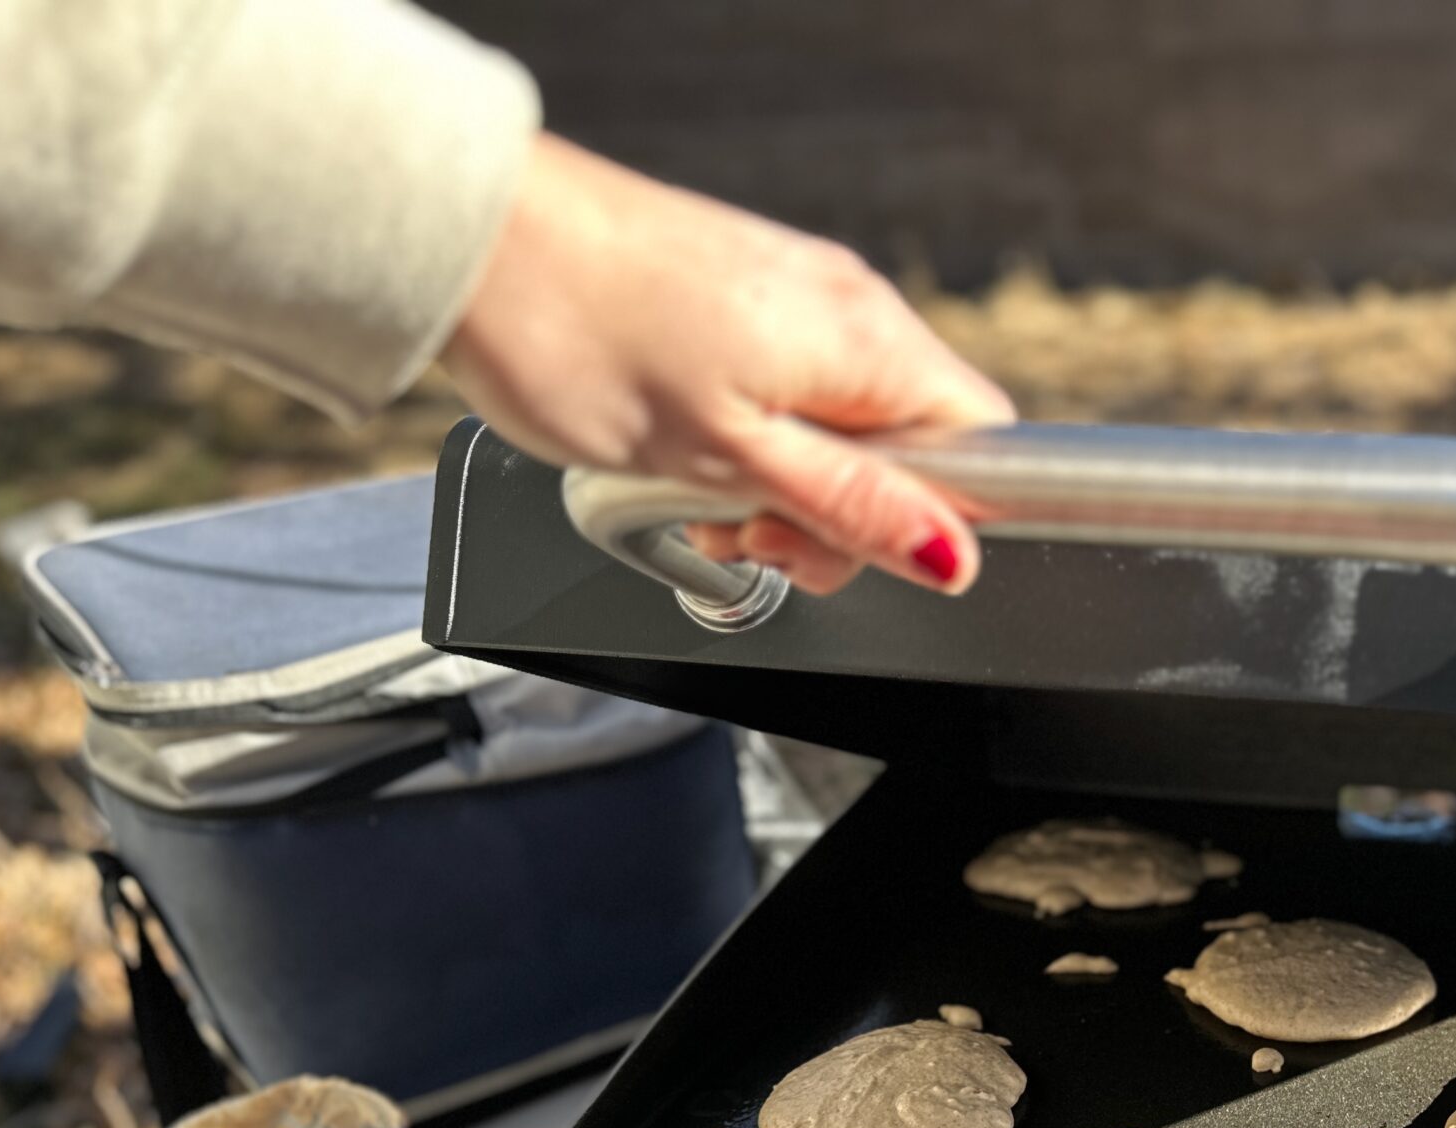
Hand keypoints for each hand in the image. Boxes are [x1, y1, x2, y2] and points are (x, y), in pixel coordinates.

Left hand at [442, 134, 1013, 596]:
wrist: (471, 243)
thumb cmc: (583, 335)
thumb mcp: (732, 456)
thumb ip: (854, 507)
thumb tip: (954, 555)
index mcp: (869, 344)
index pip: (984, 447)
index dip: (937, 519)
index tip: (853, 548)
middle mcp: (848, 310)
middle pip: (910, 453)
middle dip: (838, 520)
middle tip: (752, 534)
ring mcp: (793, 301)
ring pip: (841, 434)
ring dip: (783, 491)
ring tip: (703, 499)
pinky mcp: (740, 302)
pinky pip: (785, 399)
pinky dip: (747, 447)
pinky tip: (686, 459)